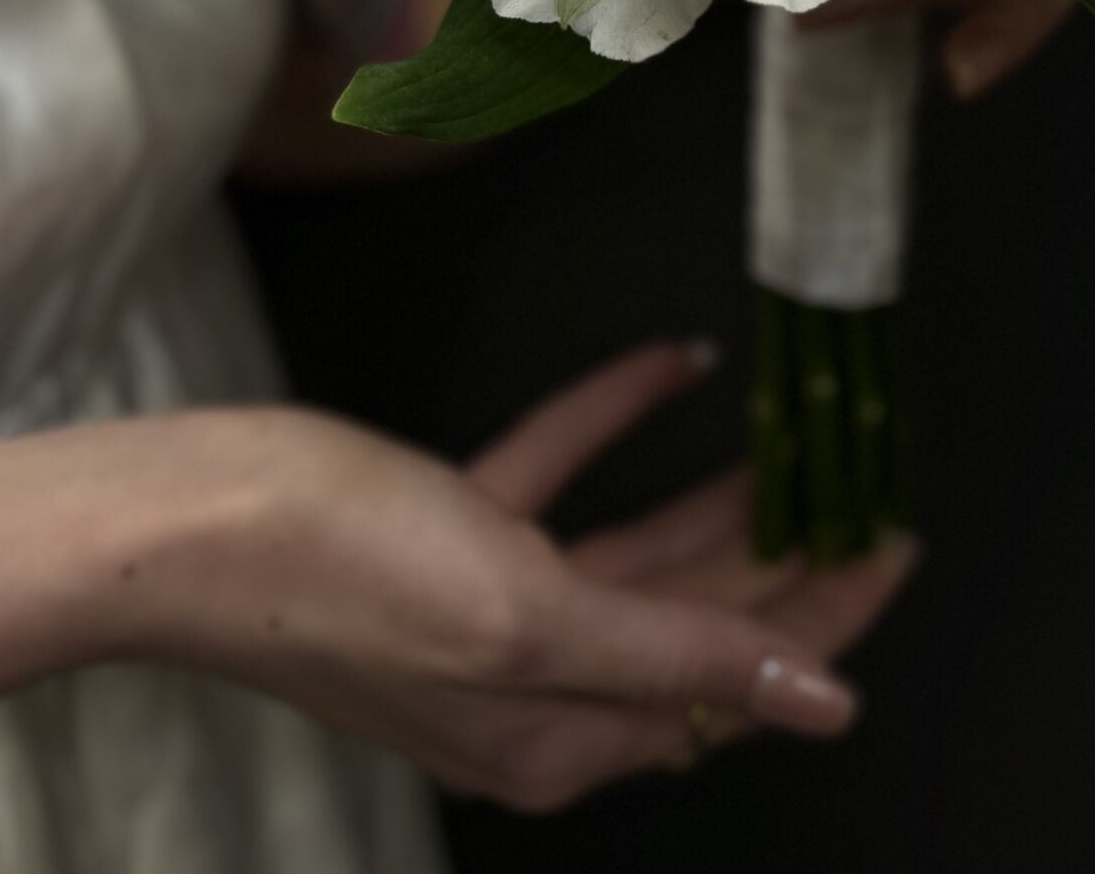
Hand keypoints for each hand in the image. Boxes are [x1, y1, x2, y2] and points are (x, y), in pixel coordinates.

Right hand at [0, 344, 914, 812]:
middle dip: (783, 555)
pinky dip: (614, 421)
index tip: (898, 542)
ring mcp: (484, 608)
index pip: (734, 683)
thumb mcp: (534, 619)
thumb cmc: (351, 573)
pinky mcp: (443, 530)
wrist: (196, 515)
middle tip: (864, 480)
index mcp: (560, 732)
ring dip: (715, 491)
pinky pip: (560, 477)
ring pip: (638, 551)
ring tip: (795, 434)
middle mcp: (532, 685)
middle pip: (695, 621)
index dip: (825, 617)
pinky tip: (672, 362)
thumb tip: (819, 704)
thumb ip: (681, 654)